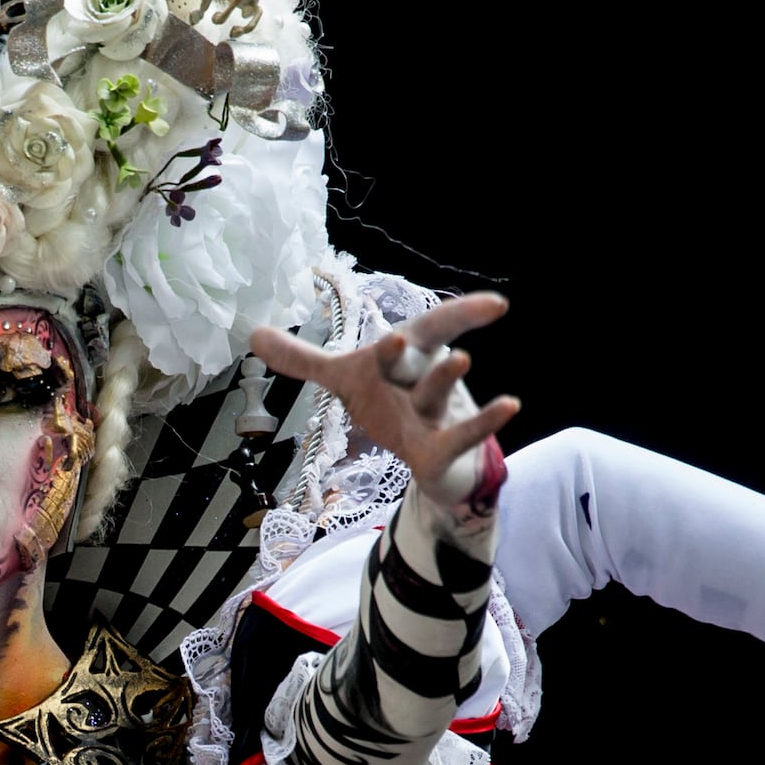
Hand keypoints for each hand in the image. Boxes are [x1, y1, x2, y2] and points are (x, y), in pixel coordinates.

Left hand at [249, 291, 520, 512]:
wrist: (431, 463)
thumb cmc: (394, 409)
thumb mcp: (345, 381)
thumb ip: (302, 360)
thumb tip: (252, 332)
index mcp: (401, 360)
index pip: (424, 326)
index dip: (452, 312)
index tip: (495, 300)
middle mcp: (419, 379)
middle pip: (421, 351)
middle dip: (411, 341)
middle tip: (398, 331)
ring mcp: (432, 414)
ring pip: (437, 393)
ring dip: (446, 378)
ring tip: (464, 359)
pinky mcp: (438, 450)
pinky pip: (460, 436)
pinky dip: (484, 424)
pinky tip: (511, 404)